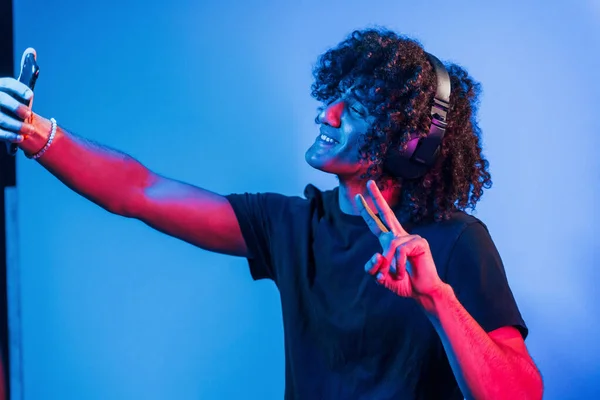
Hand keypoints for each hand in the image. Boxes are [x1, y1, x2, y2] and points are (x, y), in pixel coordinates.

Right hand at [0, 77, 33, 144]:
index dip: (19, 89)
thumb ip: (22, 101)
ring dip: (16, 125)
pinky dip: (9, 135)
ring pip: (1, 118)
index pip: (8, 84)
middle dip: (16, 106)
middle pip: (2, 98)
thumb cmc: (12, 110)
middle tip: (28, 114)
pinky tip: (20, 138)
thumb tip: (29, 100)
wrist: (5, 120)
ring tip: (30, 130)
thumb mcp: (16, 102)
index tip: (30, 96)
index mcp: (0, 87)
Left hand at [355, 180, 444, 302]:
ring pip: (389, 245)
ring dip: (388, 264)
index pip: (376, 223)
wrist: (423, 291)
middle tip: (369, 183)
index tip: (359, 197)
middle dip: (377, 197)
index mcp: (390, 241)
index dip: (367, 212)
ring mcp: (411, 237)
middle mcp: (399, 236)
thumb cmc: (405, 283)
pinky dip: (397, 265)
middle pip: (387, 212)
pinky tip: (401, 274)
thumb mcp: (383, 278)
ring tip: (394, 277)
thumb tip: (377, 255)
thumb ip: (374, 269)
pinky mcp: (419, 243)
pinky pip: (400, 251)